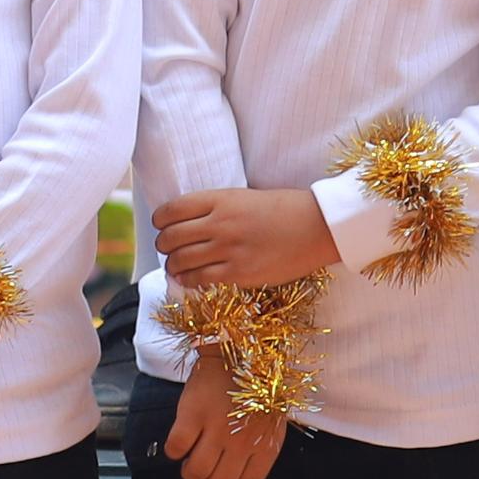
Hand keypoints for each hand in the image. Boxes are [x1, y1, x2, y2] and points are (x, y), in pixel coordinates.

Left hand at [152, 184, 338, 292]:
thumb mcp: (246, 197)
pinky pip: (200, 279)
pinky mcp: (240, 273)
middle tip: (168, 248)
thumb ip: (217, 208)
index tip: (161, 225)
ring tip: (176, 266)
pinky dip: (189, 280)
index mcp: (221, 200)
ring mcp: (229, 249)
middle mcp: (221, 223)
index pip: (172, 210)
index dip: (160, 220)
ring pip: (181, 261)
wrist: (318, 228)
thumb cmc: (286, 209)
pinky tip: (190, 279)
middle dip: (164, 245)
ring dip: (172, 265)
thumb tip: (188, 223)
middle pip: (171, 237)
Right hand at [158, 360, 282, 478]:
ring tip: (190, 459)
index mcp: (264, 445)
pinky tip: (179, 442)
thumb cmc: (255, 391)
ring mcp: (216, 429)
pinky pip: (175, 449)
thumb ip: (259, 452)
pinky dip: (173, 451)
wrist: (236, 354)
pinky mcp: (192, 416)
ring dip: (189, 472)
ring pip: (194, 473)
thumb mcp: (271, 423)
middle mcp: (241, 442)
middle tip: (203, 477)